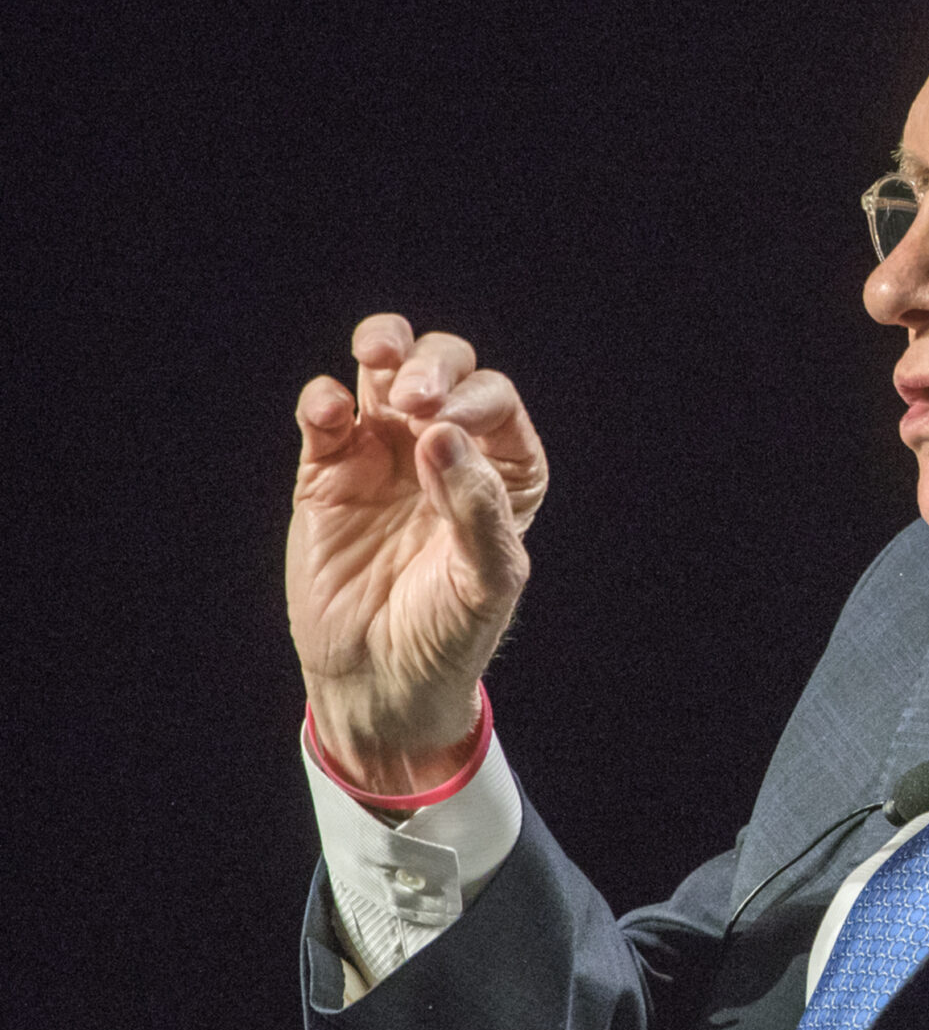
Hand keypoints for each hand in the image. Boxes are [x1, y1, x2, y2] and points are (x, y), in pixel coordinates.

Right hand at [287, 314, 546, 791]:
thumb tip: (444, 435)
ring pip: (385, 371)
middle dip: (433, 365)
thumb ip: (477, 510)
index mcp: (502, 471)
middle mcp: (447, 450)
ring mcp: (385, 454)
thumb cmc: (447, 634)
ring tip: (378, 358)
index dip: (475, 400)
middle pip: (446, 369)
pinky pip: (327, 416)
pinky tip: (330, 412)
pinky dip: (325, 400)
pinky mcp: (327, 472)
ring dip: (384, 348)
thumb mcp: (483, 582)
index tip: (447, 425)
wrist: (378, 681)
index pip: (496, 403)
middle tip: (415, 396)